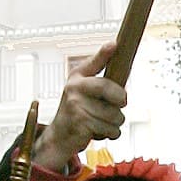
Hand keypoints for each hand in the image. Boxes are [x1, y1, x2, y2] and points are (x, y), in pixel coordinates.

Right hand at [30, 44, 125, 172]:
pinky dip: (111, 133)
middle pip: (108, 88)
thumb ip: (100, 78)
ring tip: (102, 121)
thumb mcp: (84, 91)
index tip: (114, 44)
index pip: (93, 63)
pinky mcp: (80, 122)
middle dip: (121, 99)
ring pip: (115, 114)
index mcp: (77, 77)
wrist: (59, 136)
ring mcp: (76, 104)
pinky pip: (111, 129)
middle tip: (120, 103)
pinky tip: (98, 130)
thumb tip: (115, 54)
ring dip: (115, 122)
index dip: (104, 53)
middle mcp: (74, 88)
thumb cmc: (77, 112)